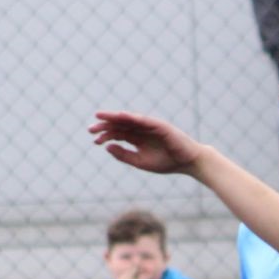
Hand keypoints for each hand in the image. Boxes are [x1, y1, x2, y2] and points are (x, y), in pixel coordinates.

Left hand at [90, 112, 207, 175]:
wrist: (188, 162)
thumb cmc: (167, 162)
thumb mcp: (140, 162)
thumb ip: (124, 155)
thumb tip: (107, 147)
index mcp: (137, 138)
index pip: (117, 133)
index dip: (105, 136)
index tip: (94, 141)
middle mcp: (141, 130)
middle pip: (119, 124)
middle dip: (104, 125)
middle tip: (90, 129)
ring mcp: (150, 126)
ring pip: (128, 119)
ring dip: (114, 117)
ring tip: (100, 117)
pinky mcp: (159, 125)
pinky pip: (143, 119)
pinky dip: (132, 117)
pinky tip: (121, 116)